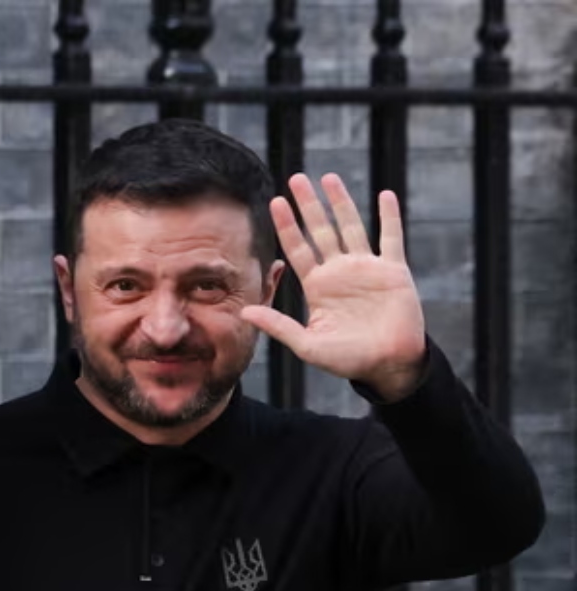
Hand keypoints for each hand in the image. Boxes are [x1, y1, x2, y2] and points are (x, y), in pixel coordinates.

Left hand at [240, 173, 426, 401]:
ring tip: (328, 178)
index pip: (298, 248)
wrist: (389, 365)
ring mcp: (367, 268)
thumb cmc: (348, 359)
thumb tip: (244, 312)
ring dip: (341, 202)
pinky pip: (391, 238)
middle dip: (308, 205)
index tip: (275, 202)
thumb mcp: (307, 345)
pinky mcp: (394, 271)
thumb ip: (278, 326)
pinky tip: (384, 195)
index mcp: (318, 286)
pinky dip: (389, 217)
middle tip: (296, 179)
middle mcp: (339, 271)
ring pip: (351, 227)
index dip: (287, 225)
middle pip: (321, 230)